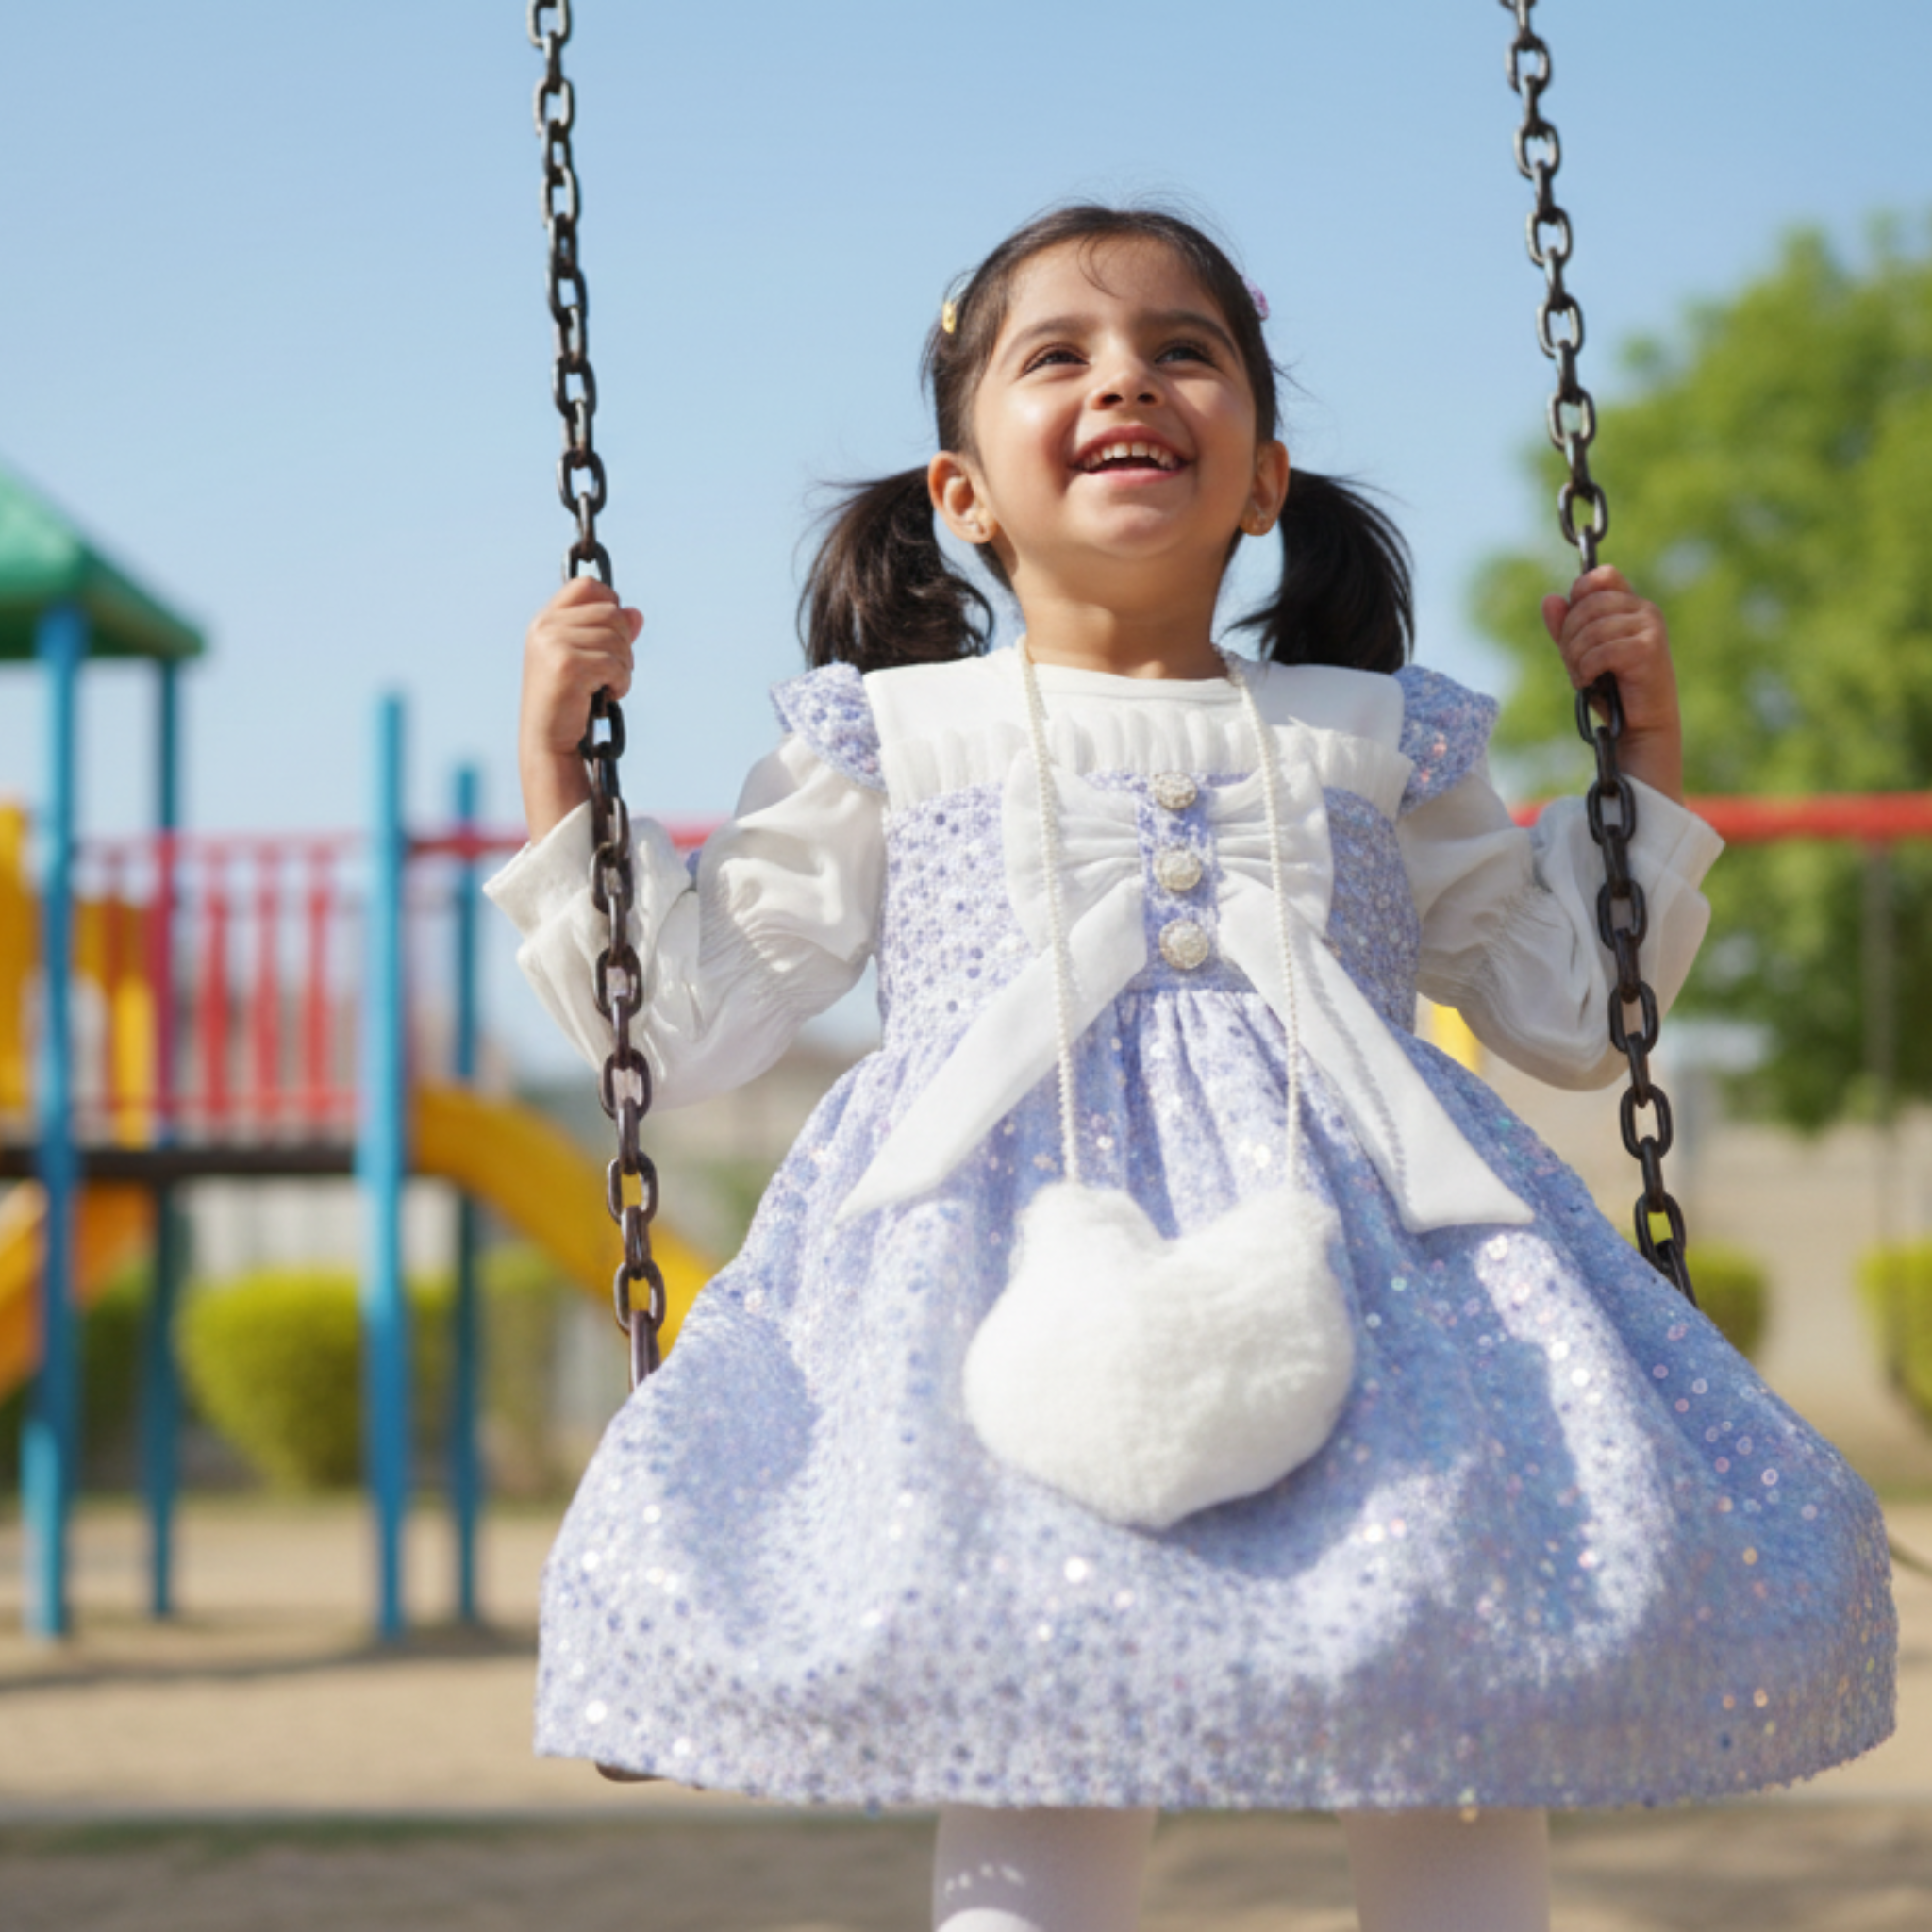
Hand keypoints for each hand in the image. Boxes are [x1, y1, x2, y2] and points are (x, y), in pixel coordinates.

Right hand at [519, 577, 644, 840]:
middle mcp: (545, 626)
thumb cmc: (568, 706)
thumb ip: (609, 635)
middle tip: (610, 675)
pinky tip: (605, 697)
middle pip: (612, 613)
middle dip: (623, 646)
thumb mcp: (587, 663)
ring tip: (605, 688)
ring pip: (618, 639)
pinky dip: (620, 684)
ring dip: (623, 668)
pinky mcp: (567, 664)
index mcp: (545, 620)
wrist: (548, 743)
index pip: (587, 587)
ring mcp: (553, 643)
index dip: (611, 604)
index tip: (613, 636)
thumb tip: (635, 613)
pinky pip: (615, 663)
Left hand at [1541, 565, 1683, 804]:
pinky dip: (1586, 670)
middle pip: (1586, 605)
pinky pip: (1599, 651)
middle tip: (1573, 664)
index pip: (1599, 576)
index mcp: (1630, 604)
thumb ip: (1565, 627)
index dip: (1578, 596)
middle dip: (1568, 637)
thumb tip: (1549, 599)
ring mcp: (1649, 627)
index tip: (1574, 627)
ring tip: (1583, 677)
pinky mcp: (1648, 648)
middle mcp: (1644, 609)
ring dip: (1575, 658)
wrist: (1639, 726)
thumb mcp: (1581, 654)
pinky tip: (1591, 683)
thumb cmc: (1612, 689)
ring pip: (1590, 629)